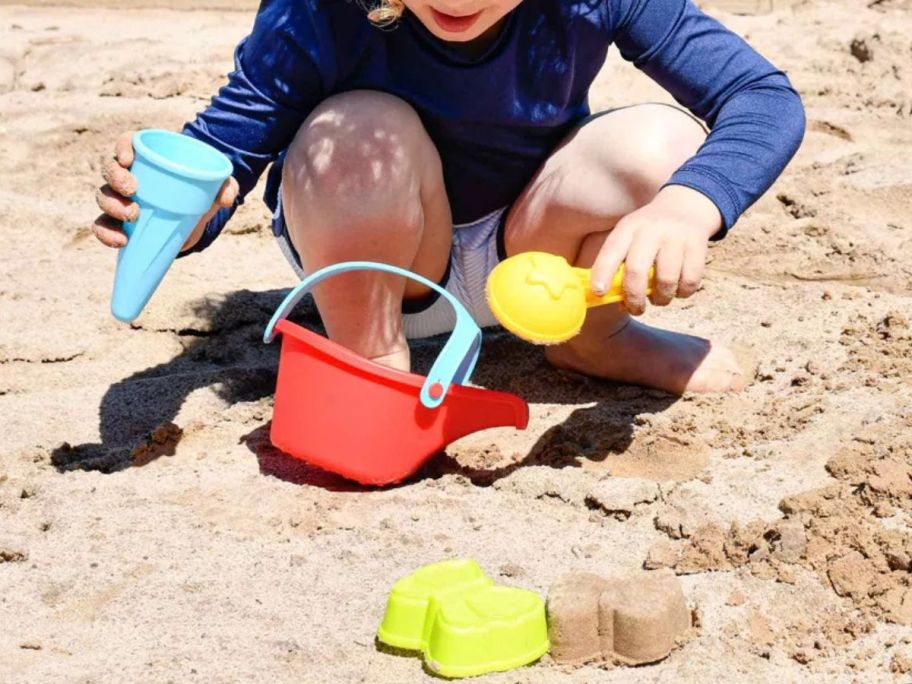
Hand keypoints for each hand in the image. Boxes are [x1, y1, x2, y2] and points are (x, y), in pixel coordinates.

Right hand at [92, 131, 238, 251]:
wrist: (195, 220)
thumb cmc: (201, 191)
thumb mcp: (217, 187)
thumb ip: (227, 186)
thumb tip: (225, 198)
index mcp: (148, 157)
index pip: (127, 142)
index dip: (122, 147)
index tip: (129, 159)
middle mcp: (129, 174)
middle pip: (110, 169)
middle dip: (116, 179)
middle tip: (134, 191)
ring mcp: (121, 199)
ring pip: (103, 196)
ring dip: (112, 205)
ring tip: (133, 217)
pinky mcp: (120, 222)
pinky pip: (102, 226)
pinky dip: (105, 233)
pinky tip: (121, 240)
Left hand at [589, 185, 722, 314]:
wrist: (686, 208)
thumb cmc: (648, 233)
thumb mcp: (629, 237)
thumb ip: (617, 264)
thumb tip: (609, 299)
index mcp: (628, 228)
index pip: (611, 252)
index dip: (603, 274)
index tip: (599, 292)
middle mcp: (651, 230)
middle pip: (637, 270)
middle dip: (633, 298)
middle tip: (635, 309)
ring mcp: (676, 237)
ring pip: (666, 280)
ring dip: (661, 299)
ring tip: (659, 298)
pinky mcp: (698, 246)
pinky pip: (690, 281)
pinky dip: (682, 293)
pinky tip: (677, 289)